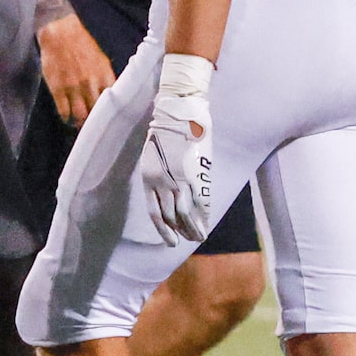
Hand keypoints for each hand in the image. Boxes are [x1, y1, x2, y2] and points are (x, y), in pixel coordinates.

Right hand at [37, 14, 115, 127]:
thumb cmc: (82, 43)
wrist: (61, 33)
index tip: (112, 120)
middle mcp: (90, 84)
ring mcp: (73, 87)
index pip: (113, 102)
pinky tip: (67, 118)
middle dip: (96, 121)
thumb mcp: (101, 60)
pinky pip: (63, 110)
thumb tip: (111, 93)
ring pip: (80, 114)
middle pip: (96, 112)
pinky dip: (66, 117)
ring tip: (80, 125)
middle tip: (94, 126)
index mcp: (104, 76)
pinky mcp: (57, 88)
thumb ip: (105, 77)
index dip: (113, 113)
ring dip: (80, 122)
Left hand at [137, 88, 215, 240]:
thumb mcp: (154, 157)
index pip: (154, 212)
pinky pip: (201, 203)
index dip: (162, 229)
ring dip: (192, 228)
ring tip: (198, 237)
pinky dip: (204, 217)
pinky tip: (206, 225)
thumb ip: (160, 175)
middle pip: (170, 216)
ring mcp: (180, 181)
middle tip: (186, 240)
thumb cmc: (166, 134)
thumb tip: (169, 192)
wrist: (179, 116)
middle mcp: (162, 183)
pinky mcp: (196, 176)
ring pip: (185, 214)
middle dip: (179, 231)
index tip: (169, 240)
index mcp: (149, 179)